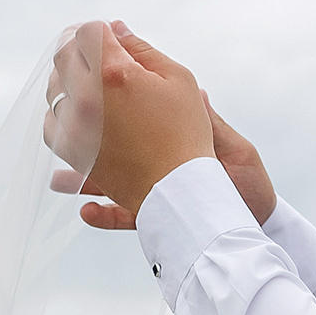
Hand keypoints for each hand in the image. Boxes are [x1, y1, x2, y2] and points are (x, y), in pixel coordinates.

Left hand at [45, 21, 212, 225]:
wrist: (179, 190)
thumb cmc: (186, 133)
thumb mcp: (177, 79)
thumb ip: (141, 49)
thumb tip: (115, 29)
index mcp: (114, 72)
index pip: (88, 32)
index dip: (99, 31)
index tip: (110, 39)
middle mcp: (87, 98)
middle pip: (64, 56)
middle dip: (80, 50)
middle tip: (98, 57)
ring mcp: (76, 127)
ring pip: (53, 90)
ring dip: (69, 81)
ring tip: (92, 86)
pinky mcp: (73, 153)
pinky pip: (51, 125)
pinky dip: (61, 115)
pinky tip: (80, 114)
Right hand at [77, 102, 276, 233]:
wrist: (257, 229)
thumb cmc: (251, 184)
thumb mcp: (231, 146)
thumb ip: (207, 118)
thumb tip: (196, 86)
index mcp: (174, 139)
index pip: (140, 112)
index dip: (116, 99)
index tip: (89, 85)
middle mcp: (158, 162)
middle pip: (114, 146)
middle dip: (84, 138)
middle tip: (58, 128)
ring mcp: (155, 190)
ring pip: (111, 181)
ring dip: (82, 179)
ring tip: (58, 181)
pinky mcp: (156, 219)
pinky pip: (123, 217)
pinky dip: (103, 216)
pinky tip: (86, 212)